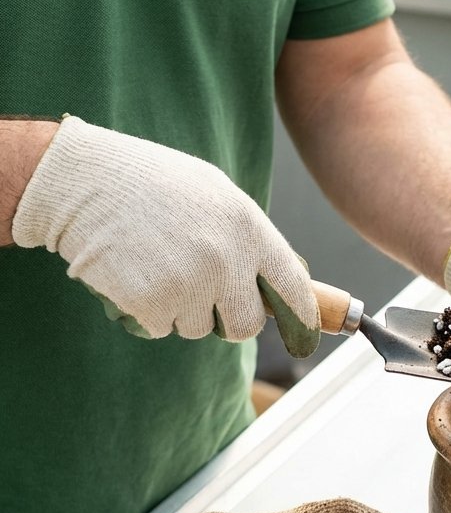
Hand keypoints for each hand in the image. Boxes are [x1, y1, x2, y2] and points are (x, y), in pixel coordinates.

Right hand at [12, 116, 319, 357]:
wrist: (83, 180)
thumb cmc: (153, 184)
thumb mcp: (216, 196)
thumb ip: (249, 238)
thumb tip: (279, 283)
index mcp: (249, 229)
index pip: (294, 287)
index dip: (303, 316)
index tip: (304, 332)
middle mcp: (227, 261)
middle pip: (247, 325)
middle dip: (230, 319)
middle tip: (209, 299)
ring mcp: (190, 285)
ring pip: (200, 328)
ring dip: (183, 310)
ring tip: (160, 266)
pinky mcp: (153, 303)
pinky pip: (163, 328)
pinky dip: (150, 312)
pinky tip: (137, 274)